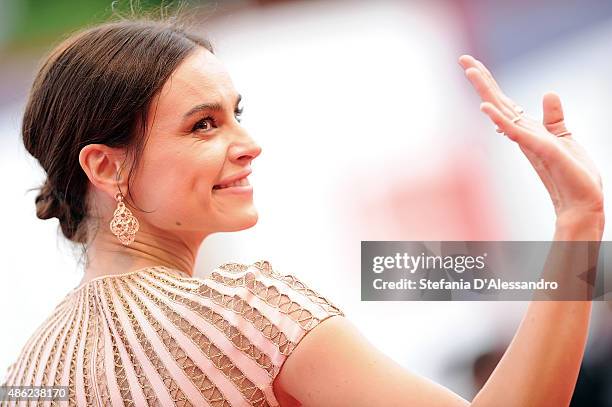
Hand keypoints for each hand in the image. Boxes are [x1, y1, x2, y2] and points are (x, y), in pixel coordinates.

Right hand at [458, 54, 603, 221]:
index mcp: (526, 128)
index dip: (489, 82)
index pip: (503, 101)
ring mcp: (526, 140)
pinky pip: (514, 131)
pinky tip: (485, 108)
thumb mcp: (562, 136)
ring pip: (500, 111)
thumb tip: (548, 93)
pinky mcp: (537, 149)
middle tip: (463, 58)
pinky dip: (498, 119)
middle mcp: (521, 133)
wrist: (580, 200)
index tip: (474, 65)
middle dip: (480, 79)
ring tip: (470, 71)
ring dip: (485, 91)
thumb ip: (553, 116)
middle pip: (496, 101)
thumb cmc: (572, 173)